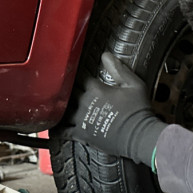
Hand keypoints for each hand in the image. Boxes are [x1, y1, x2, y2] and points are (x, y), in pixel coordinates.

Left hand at [59, 52, 165, 166]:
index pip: (81, 77)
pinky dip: (57, 128)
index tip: (76, 71)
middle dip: (68, 88)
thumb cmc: (138, 111)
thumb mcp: (134, 85)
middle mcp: (85, 103)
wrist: (138, 136)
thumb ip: (119, 69)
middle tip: (65, 86)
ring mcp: (81, 119)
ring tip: (57, 103)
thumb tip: (105, 55)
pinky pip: (63, 131)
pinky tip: (53, 125)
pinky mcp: (81, 134)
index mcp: (96, 89)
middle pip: (69, 91)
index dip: (78, 73)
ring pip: (63, 110)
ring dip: (61, 106)